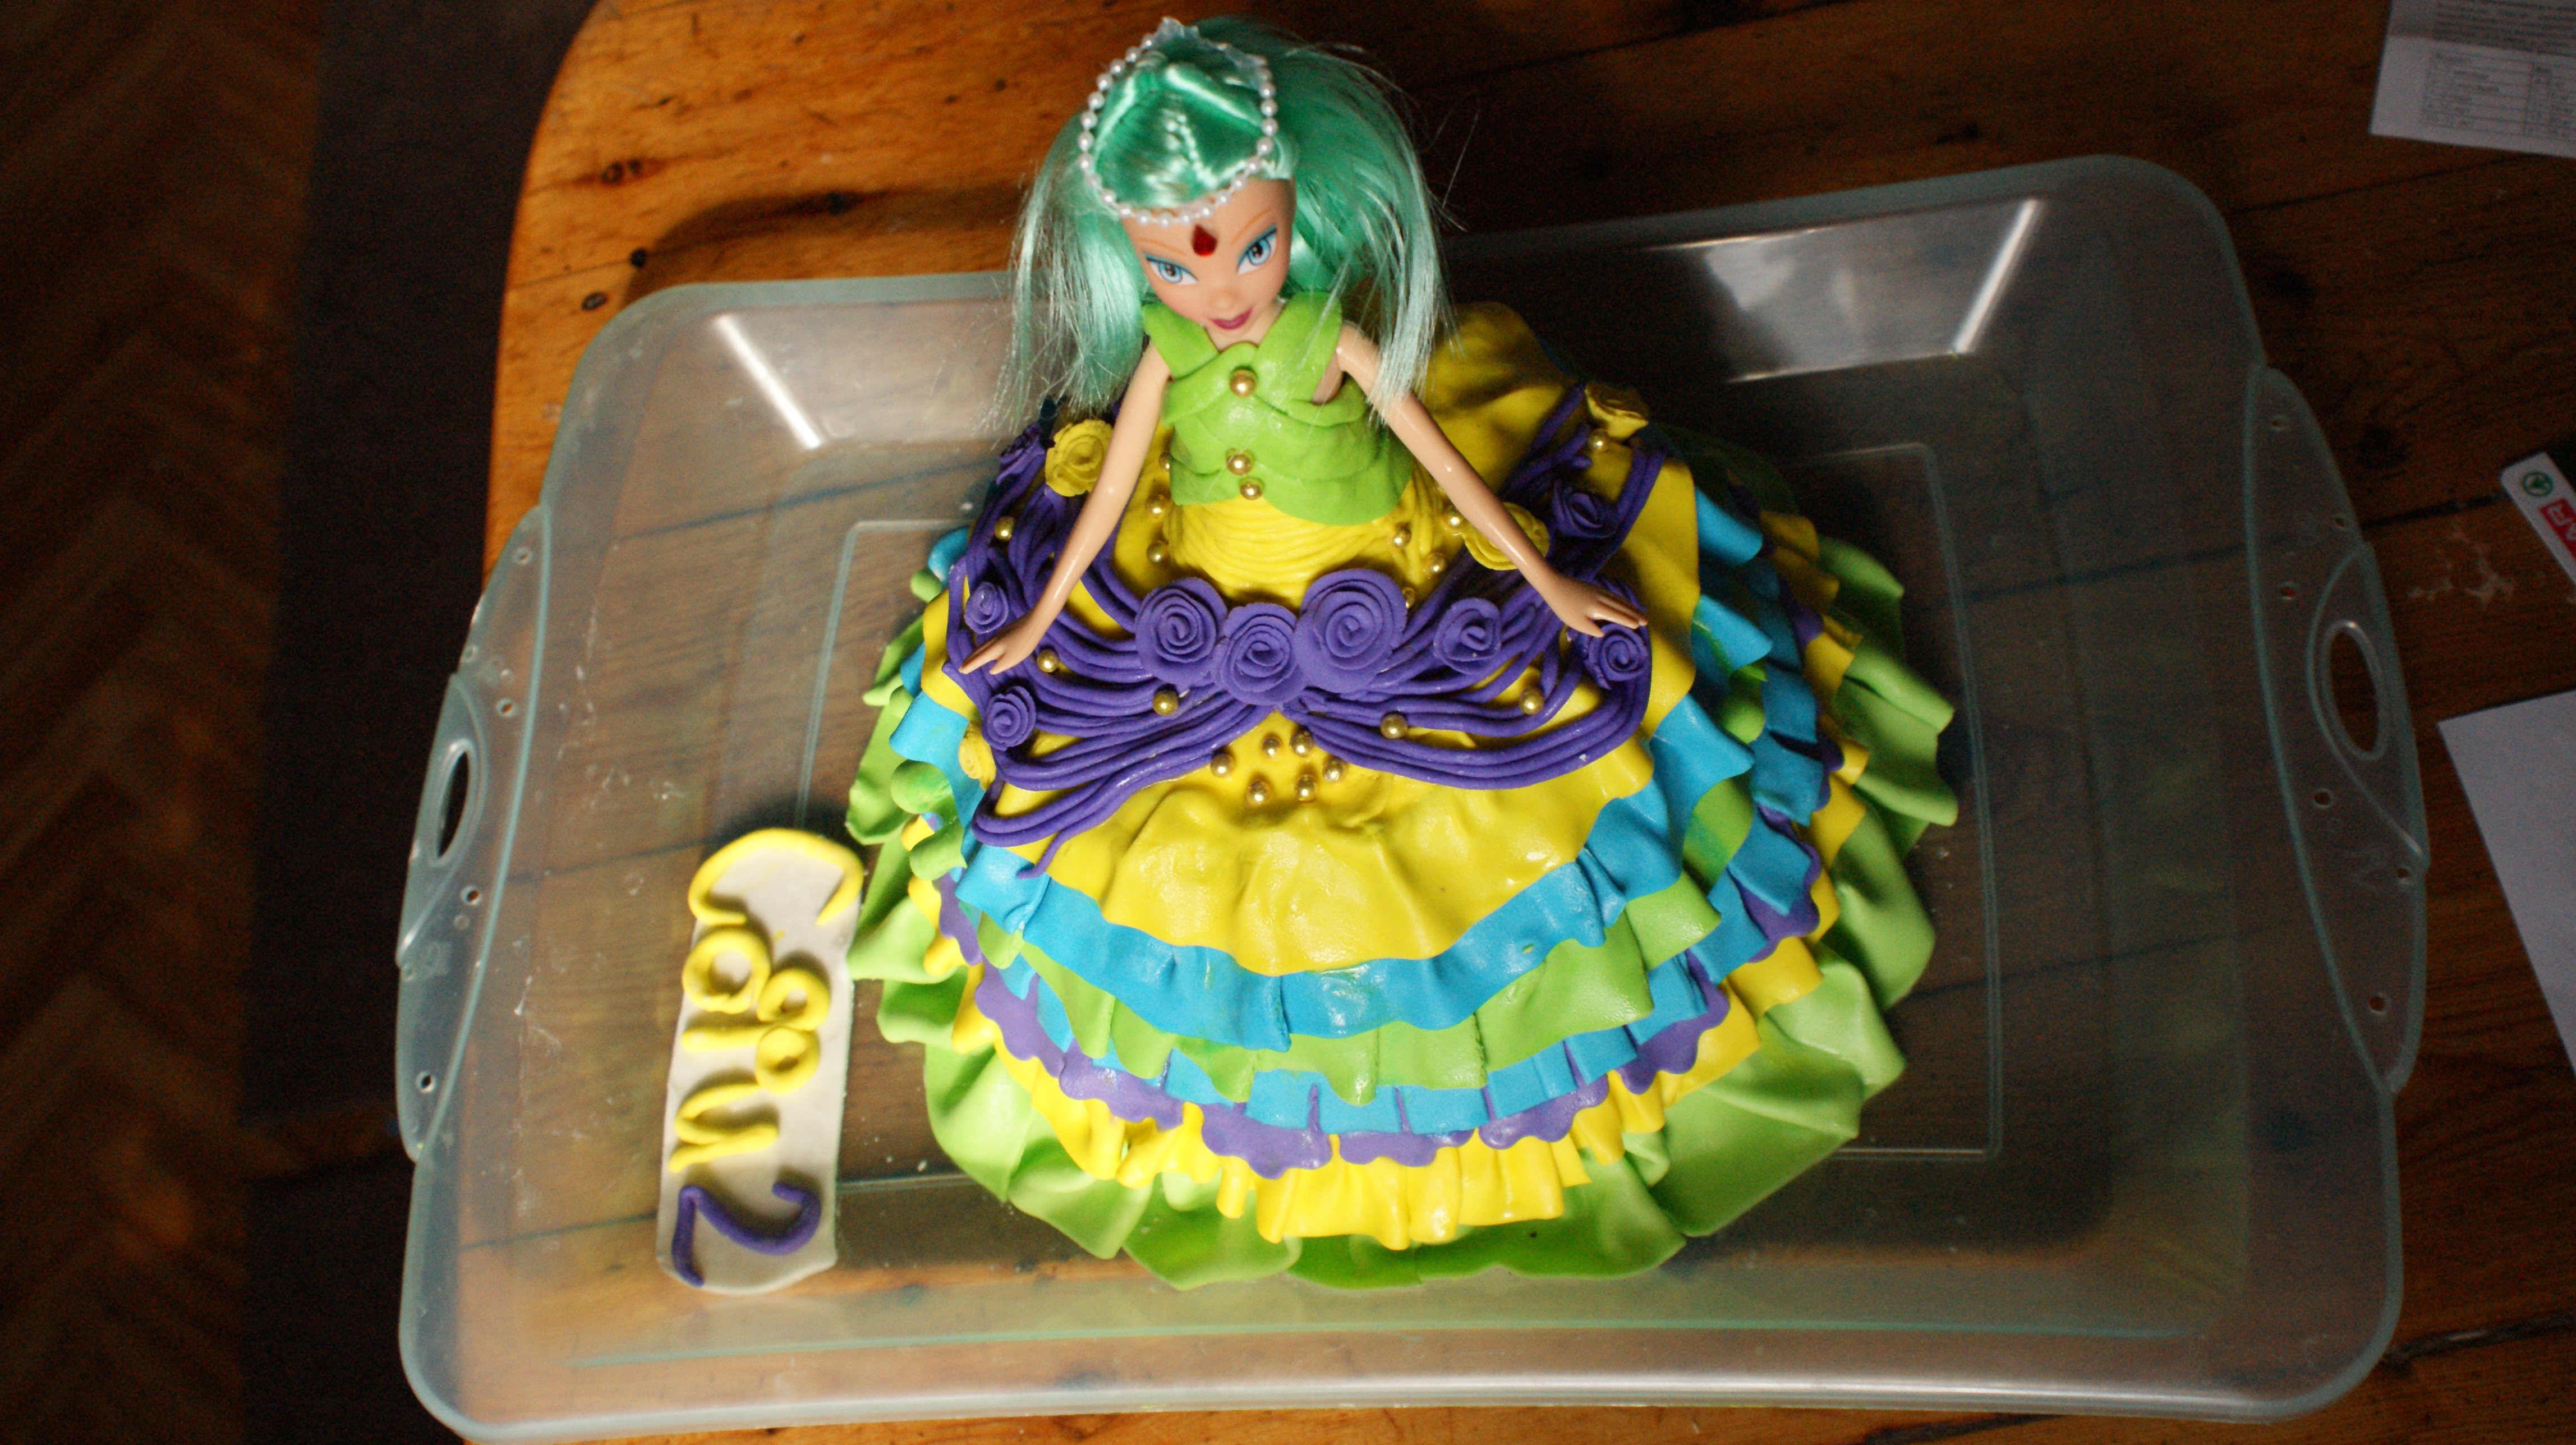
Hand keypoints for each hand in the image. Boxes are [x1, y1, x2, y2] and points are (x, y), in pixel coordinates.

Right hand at [957, 610, 1055, 674]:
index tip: (961, 670)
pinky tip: (985, 650)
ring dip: (974, 654)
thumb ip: (1000, 665)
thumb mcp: (1013, 658)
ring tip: (969, 660)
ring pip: (982, 647)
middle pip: (977, 652)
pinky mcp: (1003, 633)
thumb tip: (991, 670)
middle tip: (961, 667)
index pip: (978, 659)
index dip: (970, 665)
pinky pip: (987, 644)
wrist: (1033, 623)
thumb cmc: (1023, 643)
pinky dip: (981, 649)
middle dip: (969, 660)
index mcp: (993, 649)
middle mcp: (992, 642)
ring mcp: (997, 636)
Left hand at [1528, 568, 1646, 636]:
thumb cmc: (1563, 606)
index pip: (1617, 615)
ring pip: (1618, 599)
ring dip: (1630, 606)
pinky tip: (1623, 602)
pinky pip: (1613, 594)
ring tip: (1639, 611)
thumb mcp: (1575, 622)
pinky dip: (1621, 599)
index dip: (1628, 620)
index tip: (1639, 625)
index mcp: (1597, 608)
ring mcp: (1599, 591)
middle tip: (1646, 620)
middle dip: (1634, 614)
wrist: (1554, 584)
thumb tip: (1603, 632)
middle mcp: (1602, 598)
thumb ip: (1590, 629)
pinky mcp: (1594, 587)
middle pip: (1621, 606)